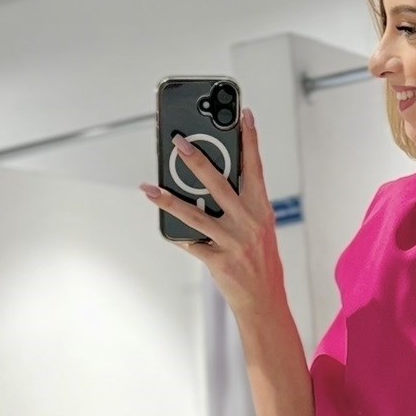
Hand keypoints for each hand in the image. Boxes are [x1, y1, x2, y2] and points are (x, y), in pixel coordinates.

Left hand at [140, 109, 285, 322]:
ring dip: (169, 199)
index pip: (255, 167)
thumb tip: (208, 185)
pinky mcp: (218, 260)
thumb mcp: (260, 228)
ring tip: (150, 188)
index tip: (243, 114)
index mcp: (261, 209)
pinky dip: (175, 234)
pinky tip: (162, 225)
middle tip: (177, 142)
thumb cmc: (261, 262)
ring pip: (195, 213)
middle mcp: (248, 222)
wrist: (265, 301)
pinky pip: (190, 243)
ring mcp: (233, 241)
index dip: (250, 139)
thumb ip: (241, 205)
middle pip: (218, 183)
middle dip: (195, 159)